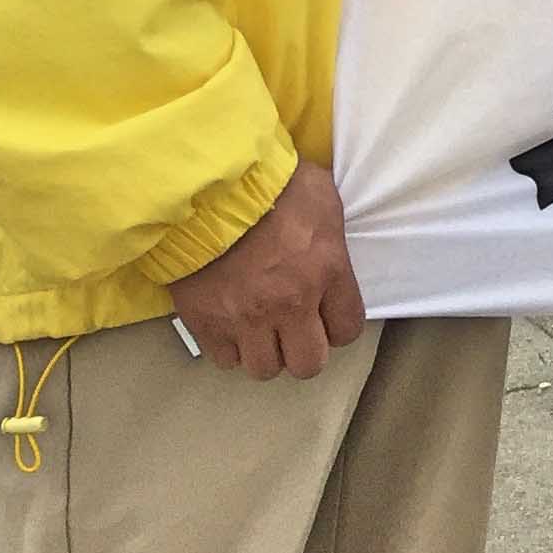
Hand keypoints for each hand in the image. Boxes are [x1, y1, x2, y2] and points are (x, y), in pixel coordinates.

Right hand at [165, 161, 367, 379]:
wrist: (205, 189)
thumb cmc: (272, 183)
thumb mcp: (321, 197)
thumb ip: (329, 234)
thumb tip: (328, 249)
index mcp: (327, 272)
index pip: (347, 330)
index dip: (338, 326)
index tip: (326, 315)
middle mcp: (290, 305)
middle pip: (308, 365)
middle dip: (304, 350)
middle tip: (294, 329)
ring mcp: (246, 319)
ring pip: (264, 369)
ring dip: (265, 351)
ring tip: (260, 328)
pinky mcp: (206, 323)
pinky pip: (224, 359)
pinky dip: (229, 347)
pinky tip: (230, 324)